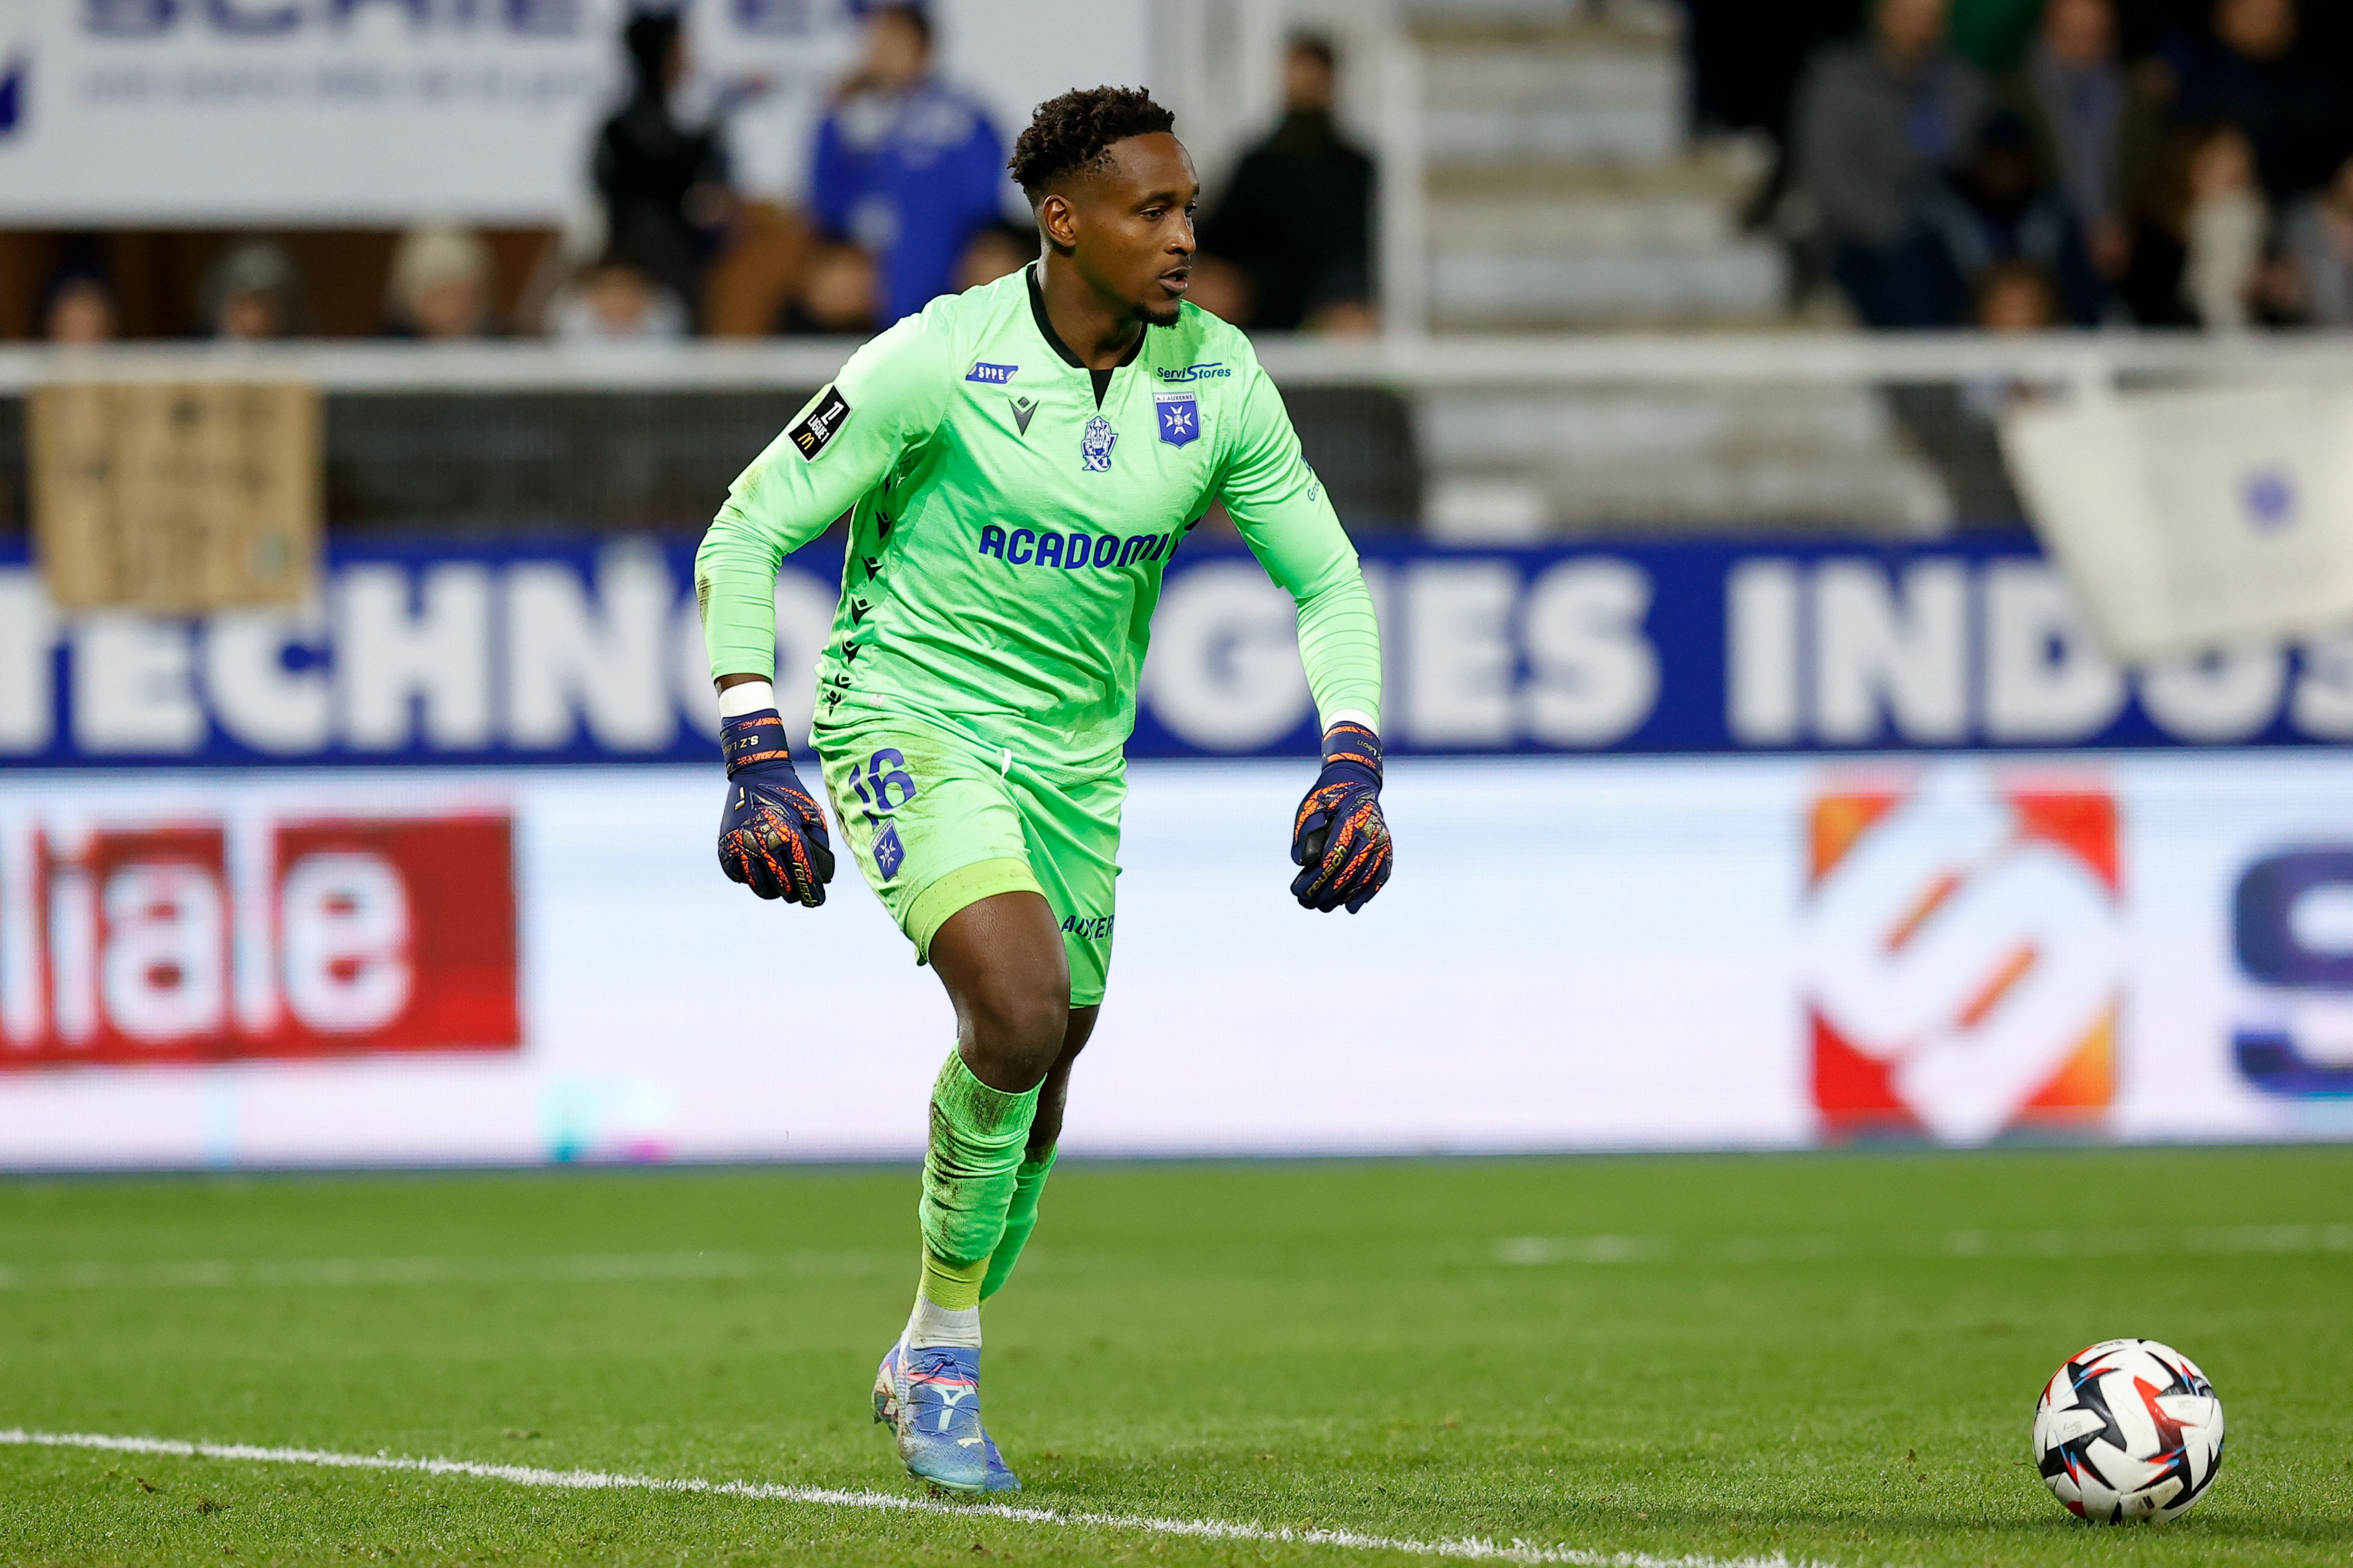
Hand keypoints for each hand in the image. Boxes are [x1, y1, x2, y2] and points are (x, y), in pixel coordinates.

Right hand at [716, 709, 835, 905]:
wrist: (755, 772)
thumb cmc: (790, 794)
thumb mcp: (813, 814)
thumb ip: (819, 844)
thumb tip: (824, 875)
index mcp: (789, 835)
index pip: (804, 876)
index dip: (813, 894)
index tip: (817, 901)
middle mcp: (764, 843)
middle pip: (783, 887)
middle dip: (795, 894)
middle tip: (799, 893)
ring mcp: (741, 846)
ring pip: (760, 887)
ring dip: (773, 892)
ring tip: (780, 887)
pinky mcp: (726, 847)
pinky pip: (738, 877)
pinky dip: (750, 880)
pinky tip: (759, 873)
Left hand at [1289, 721, 1392, 913]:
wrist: (1357, 783)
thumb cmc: (1328, 796)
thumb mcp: (1310, 806)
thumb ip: (1305, 832)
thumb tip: (1303, 863)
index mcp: (1350, 820)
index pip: (1331, 858)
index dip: (1313, 879)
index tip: (1296, 891)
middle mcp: (1371, 832)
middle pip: (1348, 872)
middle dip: (1325, 892)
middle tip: (1306, 903)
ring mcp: (1383, 842)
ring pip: (1364, 877)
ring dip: (1343, 897)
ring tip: (1323, 907)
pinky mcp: (1388, 849)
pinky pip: (1381, 875)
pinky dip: (1367, 892)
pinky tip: (1352, 906)